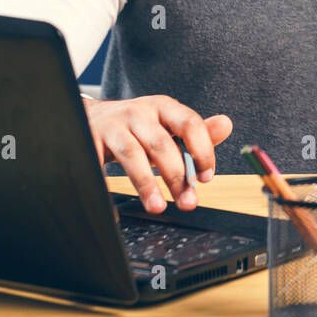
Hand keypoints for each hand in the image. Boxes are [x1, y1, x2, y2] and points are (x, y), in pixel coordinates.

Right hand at [82, 95, 231, 213]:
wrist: (92, 117)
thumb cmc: (137, 126)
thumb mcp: (167, 125)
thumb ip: (197, 131)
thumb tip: (226, 125)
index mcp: (162, 107)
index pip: (189, 124)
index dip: (201, 151)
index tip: (205, 178)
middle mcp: (138, 113)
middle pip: (161, 143)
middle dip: (177, 176)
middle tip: (188, 202)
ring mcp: (113, 125)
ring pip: (132, 155)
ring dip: (147, 185)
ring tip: (158, 208)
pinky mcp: (90, 139)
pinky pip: (99, 166)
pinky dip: (107, 187)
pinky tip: (116, 209)